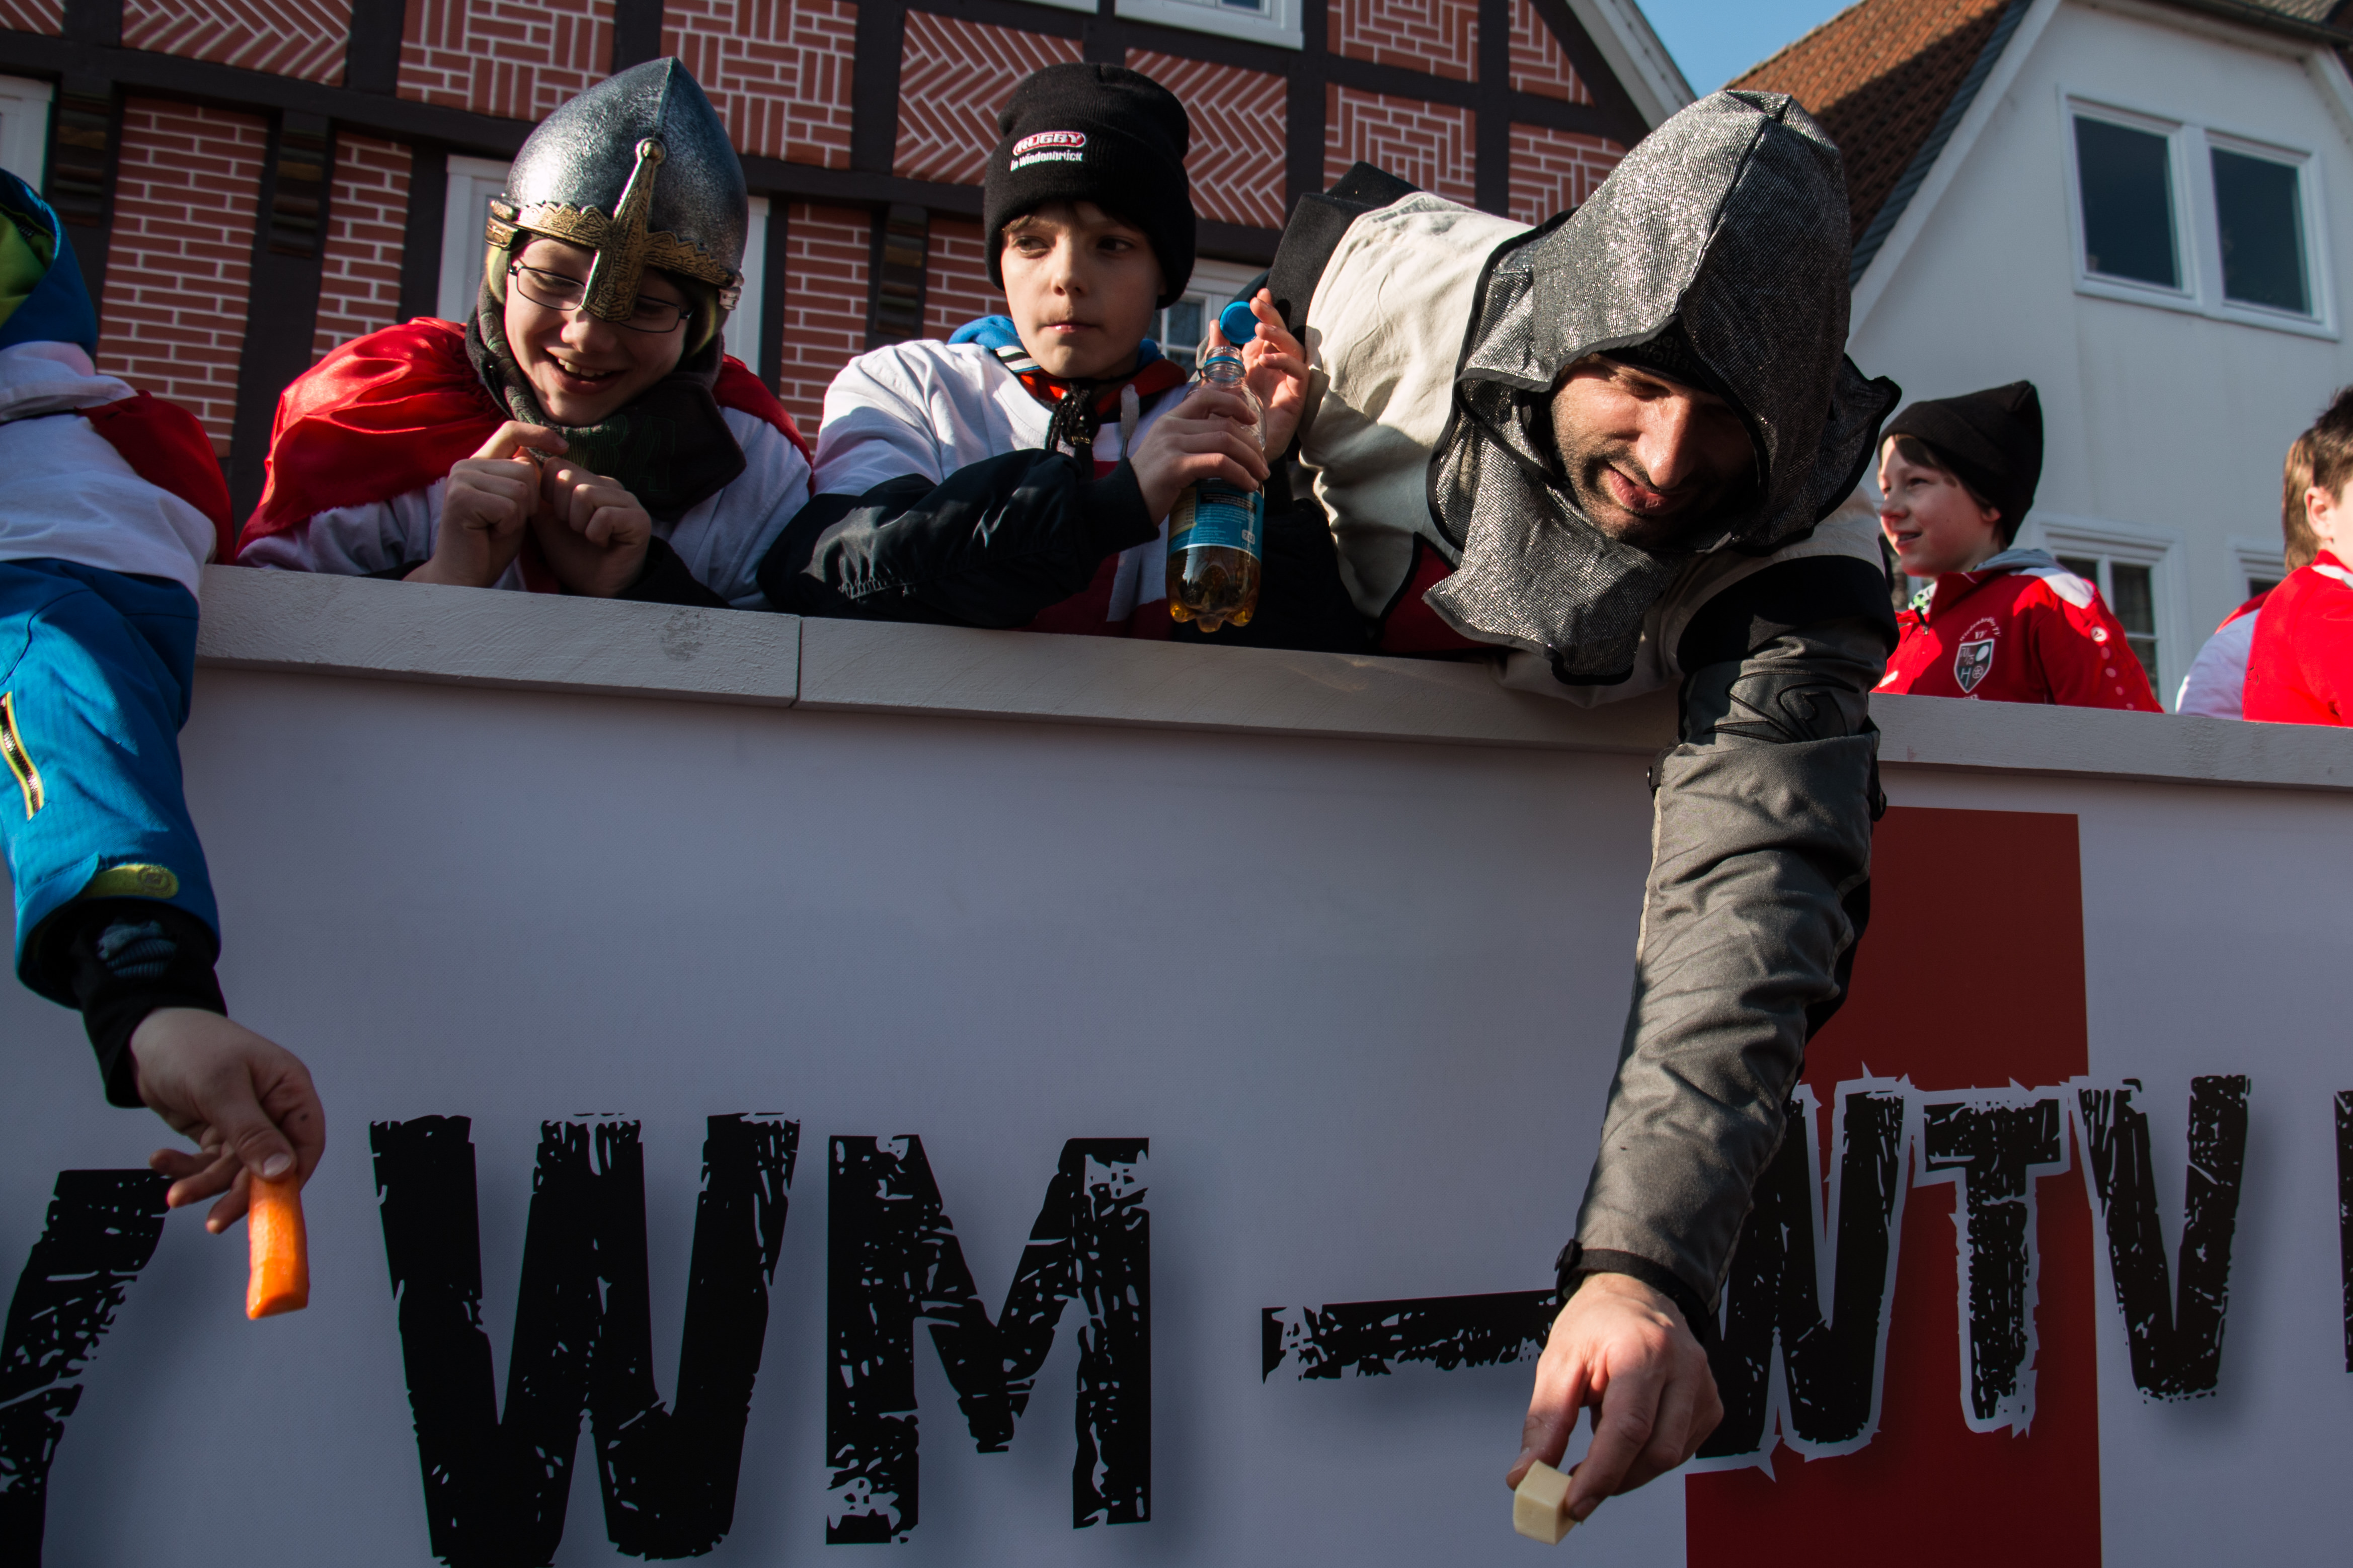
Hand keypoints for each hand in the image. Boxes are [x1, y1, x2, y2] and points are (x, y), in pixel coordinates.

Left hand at [131, 1008, 325, 1233]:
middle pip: (267, 1166)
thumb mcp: (221, 1088)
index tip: (269, 1207)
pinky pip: (208, 1164)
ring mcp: (243, 1123)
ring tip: (175, 1192)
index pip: (305, 1144)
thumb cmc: (190, 1043)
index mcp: (289, 1090)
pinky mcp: (216, 1133)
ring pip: (233, 1171)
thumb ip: (252, 1133)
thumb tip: (282, 1171)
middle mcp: (271, 1110)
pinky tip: (162, 1160)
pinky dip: (185, 1168)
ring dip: (202, 1183)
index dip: (292, 1178)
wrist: (144, 1035)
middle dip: (236, 1192)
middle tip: (214, 1219)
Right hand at [410, 422, 565, 587]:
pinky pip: (510, 506)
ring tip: (497, 527)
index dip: (539, 434)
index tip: (563, 446)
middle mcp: (465, 465)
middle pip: (526, 468)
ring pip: (521, 488)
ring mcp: (461, 479)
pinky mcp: (461, 498)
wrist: (465, 575)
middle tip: (506, 521)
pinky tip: (491, 534)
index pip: (510, 431)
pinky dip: (509, 526)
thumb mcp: (515, 505)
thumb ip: (521, 479)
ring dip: (519, 515)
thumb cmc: (492, 543)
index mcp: (478, 463)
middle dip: (530, 501)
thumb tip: (534, 454)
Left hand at [528, 458, 652, 597]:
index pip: (556, 465)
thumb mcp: (546, 521)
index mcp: (588, 481)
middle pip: (567, 478)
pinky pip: (604, 516)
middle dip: (562, 510)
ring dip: (578, 523)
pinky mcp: (639, 519)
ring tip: (589, 537)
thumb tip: (519, 455)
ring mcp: (627, 500)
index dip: (548, 495)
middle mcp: (610, 485)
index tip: (559, 519)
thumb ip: (535, 492)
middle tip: (576, 530)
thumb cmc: (572, 555)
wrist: (595, 589)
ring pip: (585, 494)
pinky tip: (603, 543)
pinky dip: (595, 535)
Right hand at [1130, 383, 1270, 520]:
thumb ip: (1189, 443)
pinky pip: (1218, 463)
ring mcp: (1173, 445)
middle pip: (1224, 425)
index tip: (1251, 419)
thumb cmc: (1149, 484)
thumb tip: (1224, 449)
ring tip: (1260, 475)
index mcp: (1170, 420)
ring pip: (1226, 442)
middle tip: (1263, 464)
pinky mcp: (1176, 466)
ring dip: (1250, 459)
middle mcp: (1172, 427)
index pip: (1206, 396)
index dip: (1234, 403)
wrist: (1123, 504)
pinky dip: (1239, 474)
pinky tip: (1248, 485)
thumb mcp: (1167, 453)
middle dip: (1251, 445)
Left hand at [1218, 288, 1309, 456]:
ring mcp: (1287, 382)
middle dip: (1272, 316)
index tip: (1258, 295)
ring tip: (1259, 329)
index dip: (1266, 310)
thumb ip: (1218, 353)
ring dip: (1279, 336)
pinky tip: (1266, 360)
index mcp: (1259, 361)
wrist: (1235, 451)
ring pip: (1294, 349)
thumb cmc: (1228, 419)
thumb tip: (1216, 322)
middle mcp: (1276, 369)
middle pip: (1282, 335)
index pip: (1266, 330)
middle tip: (1257, 303)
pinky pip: (1299, 374)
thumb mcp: (1217, 379)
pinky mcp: (1296, 398)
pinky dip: (1284, 362)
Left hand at [1505, 1273, 1722, 1523]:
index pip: (1628, 1428)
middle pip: (1656, 1452)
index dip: (1601, 1474)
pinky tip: (1628, 1435)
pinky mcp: (1711, 1404)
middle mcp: (1683, 1368)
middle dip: (1613, 1480)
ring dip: (1629, 1470)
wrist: (1637, 1292)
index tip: (1572, 1503)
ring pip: (1670, 1458)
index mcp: (1643, 1350)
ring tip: (1599, 1443)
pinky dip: (1648, 1457)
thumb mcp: (1558, 1361)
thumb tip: (1526, 1475)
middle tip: (1576, 1489)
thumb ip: (1545, 1421)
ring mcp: (1703, 1387)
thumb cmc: (1598, 1322)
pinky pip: (1681, 1450)